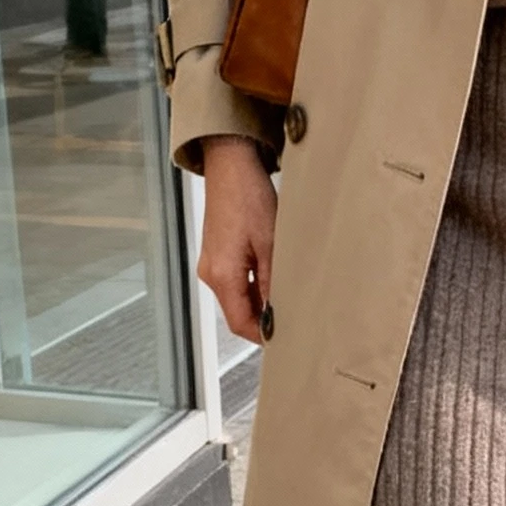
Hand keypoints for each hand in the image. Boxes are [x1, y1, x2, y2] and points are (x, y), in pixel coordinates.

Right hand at [198, 135, 276, 344]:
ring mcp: (211, 263)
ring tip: (286, 292)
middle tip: (293, 316)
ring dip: (260, 300)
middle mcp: (211, 273)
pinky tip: (272, 274)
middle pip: (237, 312)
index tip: (285, 338)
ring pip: (237, 297)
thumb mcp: (271, 244)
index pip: (240, 323)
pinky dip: (253, 285)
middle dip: (263, 318)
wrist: (230, 167)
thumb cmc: (249, 198)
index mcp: (222, 275)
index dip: (263, 335)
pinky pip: (234, 281)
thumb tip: (278, 313)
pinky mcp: (216, 254)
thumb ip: (273, 283)